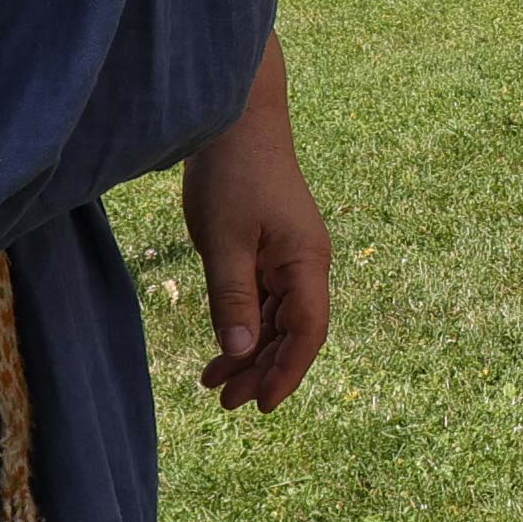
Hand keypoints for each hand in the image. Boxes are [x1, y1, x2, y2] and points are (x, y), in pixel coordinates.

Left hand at [182, 38, 331, 411]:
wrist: (234, 117)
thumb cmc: (232, 173)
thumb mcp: (225, 242)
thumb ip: (234, 299)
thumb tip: (244, 353)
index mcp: (306, 261)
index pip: (306, 332)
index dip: (287, 372)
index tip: (262, 404)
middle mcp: (306, 263)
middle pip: (293, 333)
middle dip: (263, 371)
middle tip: (226, 404)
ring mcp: (288, 256)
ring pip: (276, 320)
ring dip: (250, 354)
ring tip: (216, 387)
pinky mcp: (268, 248)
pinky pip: (262, 300)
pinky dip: (243, 327)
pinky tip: (221, 350)